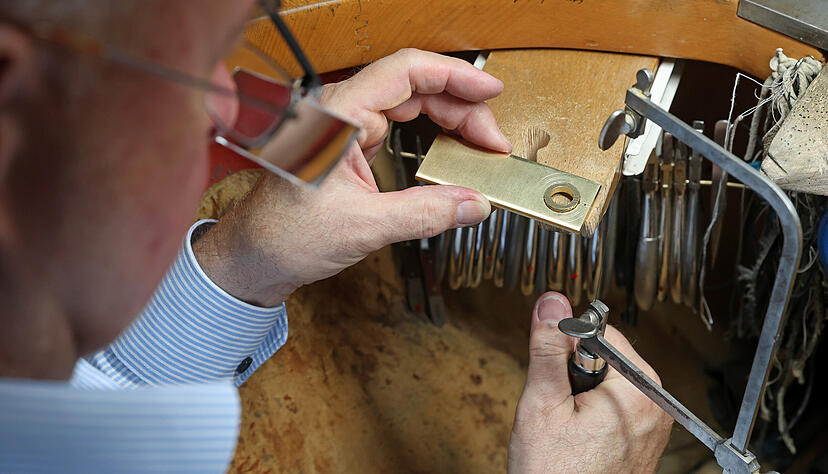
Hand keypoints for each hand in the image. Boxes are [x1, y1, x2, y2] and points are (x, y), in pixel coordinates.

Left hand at [194, 48, 511, 305]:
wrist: (256, 256)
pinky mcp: (352, 145)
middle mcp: (342, 111)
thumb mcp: (363, 227)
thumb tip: (474, 204)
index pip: (404, 71)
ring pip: (412, 106)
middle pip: (415, 87)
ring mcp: (347, 126)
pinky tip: (453, 152)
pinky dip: (433, 136)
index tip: (490, 88)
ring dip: (451, 121)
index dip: (454, 75)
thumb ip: (425, 213)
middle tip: (493, 142)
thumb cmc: (285, 234)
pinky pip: (402, 127)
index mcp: (336, 114)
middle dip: (462, 108)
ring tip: (482, 146)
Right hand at [508, 292, 672, 473]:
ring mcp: (652, 425)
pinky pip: (614, 404)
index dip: (565, 347)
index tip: (553, 374)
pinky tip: (576, 436)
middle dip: (572, 372)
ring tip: (565, 426)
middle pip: (605, 355)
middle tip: (557, 407)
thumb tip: (550, 303)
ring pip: (606, 379)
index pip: (599, 332)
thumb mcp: (541, 405)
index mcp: (638, 391)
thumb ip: (547, 349)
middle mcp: (654, 406)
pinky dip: (591, 410)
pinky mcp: (644, 438)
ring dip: (580, 392)